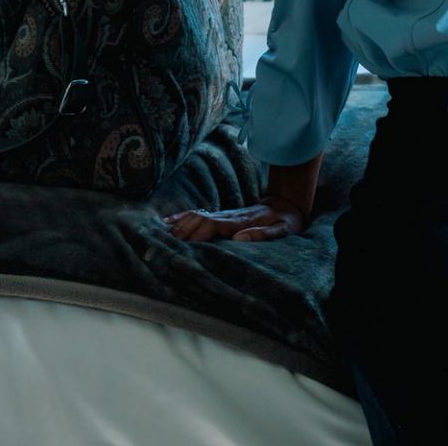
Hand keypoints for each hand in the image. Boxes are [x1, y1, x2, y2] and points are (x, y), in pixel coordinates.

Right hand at [161, 199, 307, 241]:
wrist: (289, 203)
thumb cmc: (287, 221)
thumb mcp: (283, 230)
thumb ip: (263, 234)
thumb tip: (239, 239)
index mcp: (241, 221)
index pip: (212, 225)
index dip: (196, 233)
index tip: (180, 243)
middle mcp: (229, 216)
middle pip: (199, 220)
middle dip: (181, 231)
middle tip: (161, 243)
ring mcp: (225, 215)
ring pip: (196, 216)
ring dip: (178, 224)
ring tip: (158, 234)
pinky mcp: (223, 217)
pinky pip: (199, 215)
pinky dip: (183, 217)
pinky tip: (168, 222)